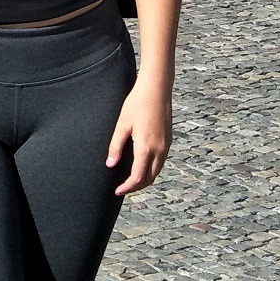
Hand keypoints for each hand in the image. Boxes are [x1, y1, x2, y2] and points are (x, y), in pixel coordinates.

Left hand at [106, 78, 172, 195]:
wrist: (157, 89)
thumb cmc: (137, 104)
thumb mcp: (122, 125)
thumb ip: (116, 146)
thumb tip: (110, 164)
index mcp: (146, 147)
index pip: (138, 177)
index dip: (127, 187)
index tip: (117, 190)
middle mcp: (160, 150)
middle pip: (150, 178)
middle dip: (137, 186)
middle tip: (123, 188)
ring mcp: (166, 146)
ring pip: (157, 171)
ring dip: (145, 178)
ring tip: (131, 179)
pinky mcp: (169, 140)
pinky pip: (161, 162)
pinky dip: (151, 169)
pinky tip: (142, 165)